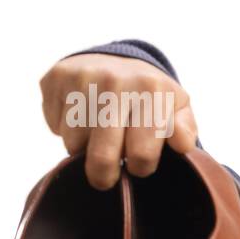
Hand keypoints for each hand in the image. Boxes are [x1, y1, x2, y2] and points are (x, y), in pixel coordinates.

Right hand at [40, 53, 197, 188]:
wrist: (114, 60)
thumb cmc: (149, 95)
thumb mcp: (176, 107)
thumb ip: (184, 129)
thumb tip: (183, 145)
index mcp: (150, 89)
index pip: (141, 153)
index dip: (140, 168)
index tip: (139, 167)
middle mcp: (114, 80)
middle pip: (102, 155)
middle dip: (104, 176)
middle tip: (107, 178)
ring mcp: (81, 78)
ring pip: (74, 144)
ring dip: (85, 149)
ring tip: (98, 137)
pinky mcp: (54, 78)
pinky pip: (56, 126)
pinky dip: (65, 131)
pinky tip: (80, 120)